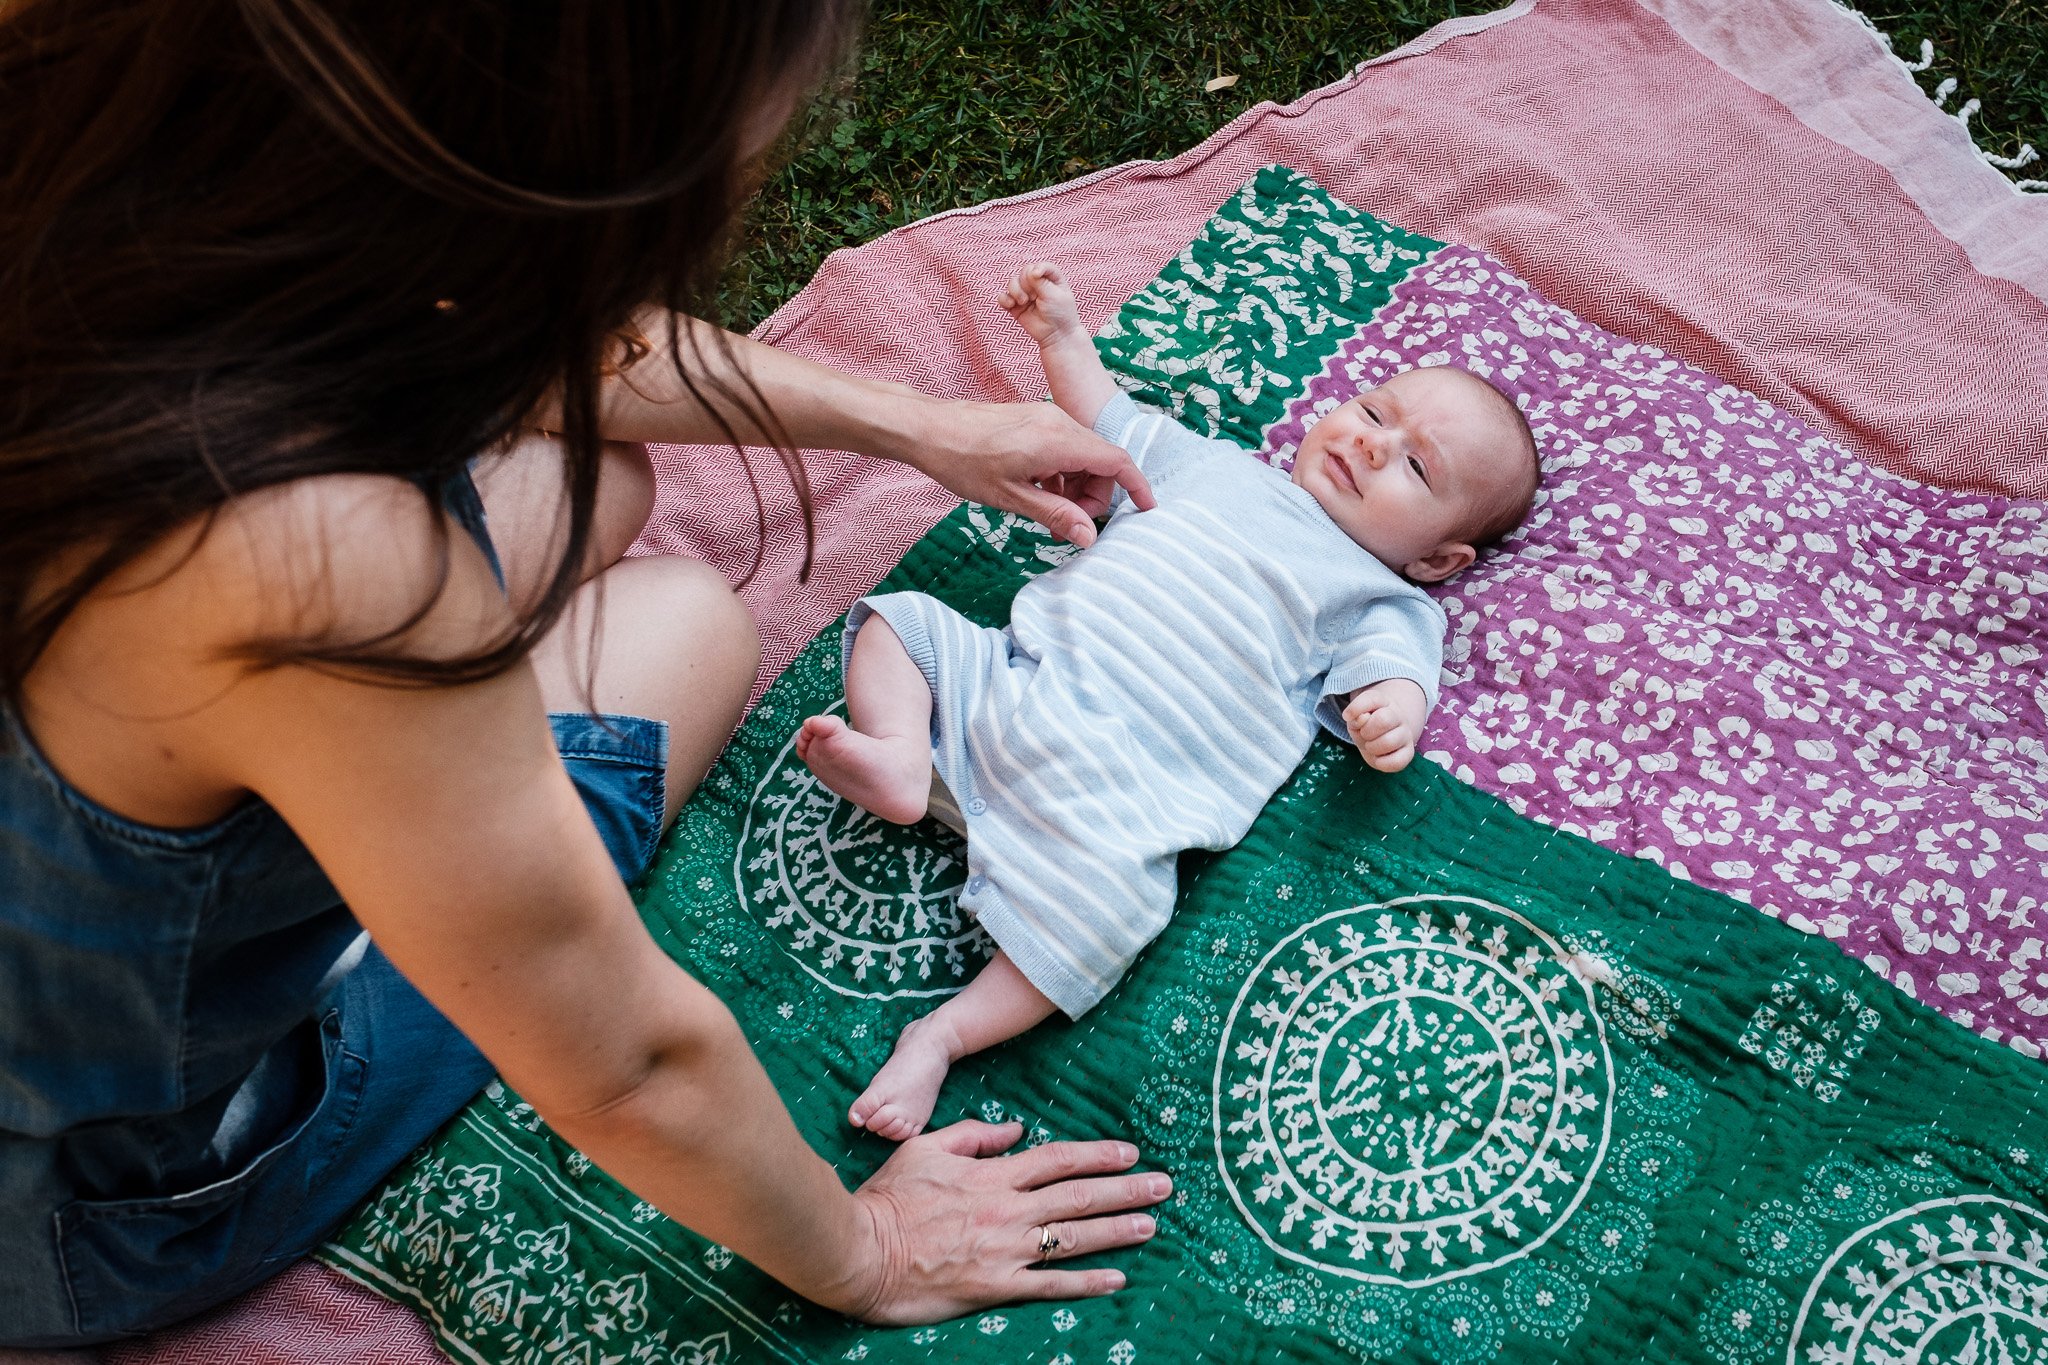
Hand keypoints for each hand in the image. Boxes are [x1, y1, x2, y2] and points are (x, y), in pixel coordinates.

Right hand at [833, 1121, 1167, 1324]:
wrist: (859, 1251)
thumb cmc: (887, 1198)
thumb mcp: (926, 1148)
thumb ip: (974, 1136)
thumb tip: (1014, 1131)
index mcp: (992, 1175)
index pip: (1058, 1159)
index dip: (1098, 1155)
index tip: (1131, 1153)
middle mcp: (1008, 1211)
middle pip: (1079, 1195)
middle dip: (1127, 1190)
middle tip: (1165, 1186)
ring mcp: (1005, 1251)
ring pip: (1074, 1237)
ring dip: (1118, 1230)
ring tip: (1152, 1225)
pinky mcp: (996, 1288)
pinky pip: (1050, 1285)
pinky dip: (1086, 1282)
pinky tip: (1116, 1279)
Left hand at [909, 399, 1154, 548]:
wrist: (929, 430)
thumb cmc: (964, 461)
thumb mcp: (1012, 498)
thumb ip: (1056, 515)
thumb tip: (1090, 537)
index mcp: (1059, 441)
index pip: (1116, 461)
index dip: (1136, 486)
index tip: (1146, 510)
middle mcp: (1059, 423)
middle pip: (1101, 462)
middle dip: (1095, 497)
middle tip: (1070, 526)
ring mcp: (1046, 419)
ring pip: (1082, 457)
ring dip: (1076, 489)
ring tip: (1051, 517)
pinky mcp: (1034, 422)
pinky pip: (1063, 449)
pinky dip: (1061, 475)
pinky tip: (1039, 495)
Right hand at [999, 264, 1084, 348]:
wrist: (1056, 336)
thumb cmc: (1060, 314)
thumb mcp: (1054, 295)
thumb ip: (1040, 282)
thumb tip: (1030, 271)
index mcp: (1051, 279)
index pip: (1040, 266)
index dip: (1036, 268)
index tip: (1036, 275)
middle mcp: (1038, 285)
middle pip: (1024, 272)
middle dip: (1026, 283)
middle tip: (1033, 297)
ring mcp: (1026, 295)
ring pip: (1012, 282)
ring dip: (1015, 290)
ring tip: (1023, 302)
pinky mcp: (1016, 307)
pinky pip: (1003, 297)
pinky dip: (1004, 299)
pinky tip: (1011, 305)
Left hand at [1344, 678, 1426, 771]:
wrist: (1384, 735)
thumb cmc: (1366, 725)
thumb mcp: (1355, 717)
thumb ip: (1355, 716)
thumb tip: (1361, 719)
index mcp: (1384, 702)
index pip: (1372, 699)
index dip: (1356, 708)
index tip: (1347, 716)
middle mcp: (1398, 716)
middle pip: (1383, 720)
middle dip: (1366, 731)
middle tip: (1364, 734)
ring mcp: (1406, 734)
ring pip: (1390, 742)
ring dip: (1372, 747)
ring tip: (1371, 746)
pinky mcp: (1408, 752)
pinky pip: (1397, 761)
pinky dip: (1382, 763)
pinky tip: (1378, 758)